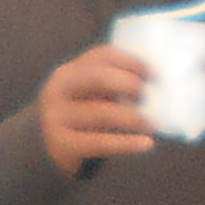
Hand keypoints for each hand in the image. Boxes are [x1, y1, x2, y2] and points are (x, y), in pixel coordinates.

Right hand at [37, 44, 155, 176]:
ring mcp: (57, 117)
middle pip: (98, 77)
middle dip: (129, 84)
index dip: (131, 61)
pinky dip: (127, 144)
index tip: (154, 74)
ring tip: (152, 124)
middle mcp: (59, 90)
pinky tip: (146, 144)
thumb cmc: (81, 116)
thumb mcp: (88, 94)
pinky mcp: (63, 145)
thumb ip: (112, 85)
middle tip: (148, 96)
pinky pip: (100, 143)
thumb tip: (159, 88)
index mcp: (69, 72)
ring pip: (102, 113)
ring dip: (133, 117)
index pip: (102, 55)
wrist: (46, 149)